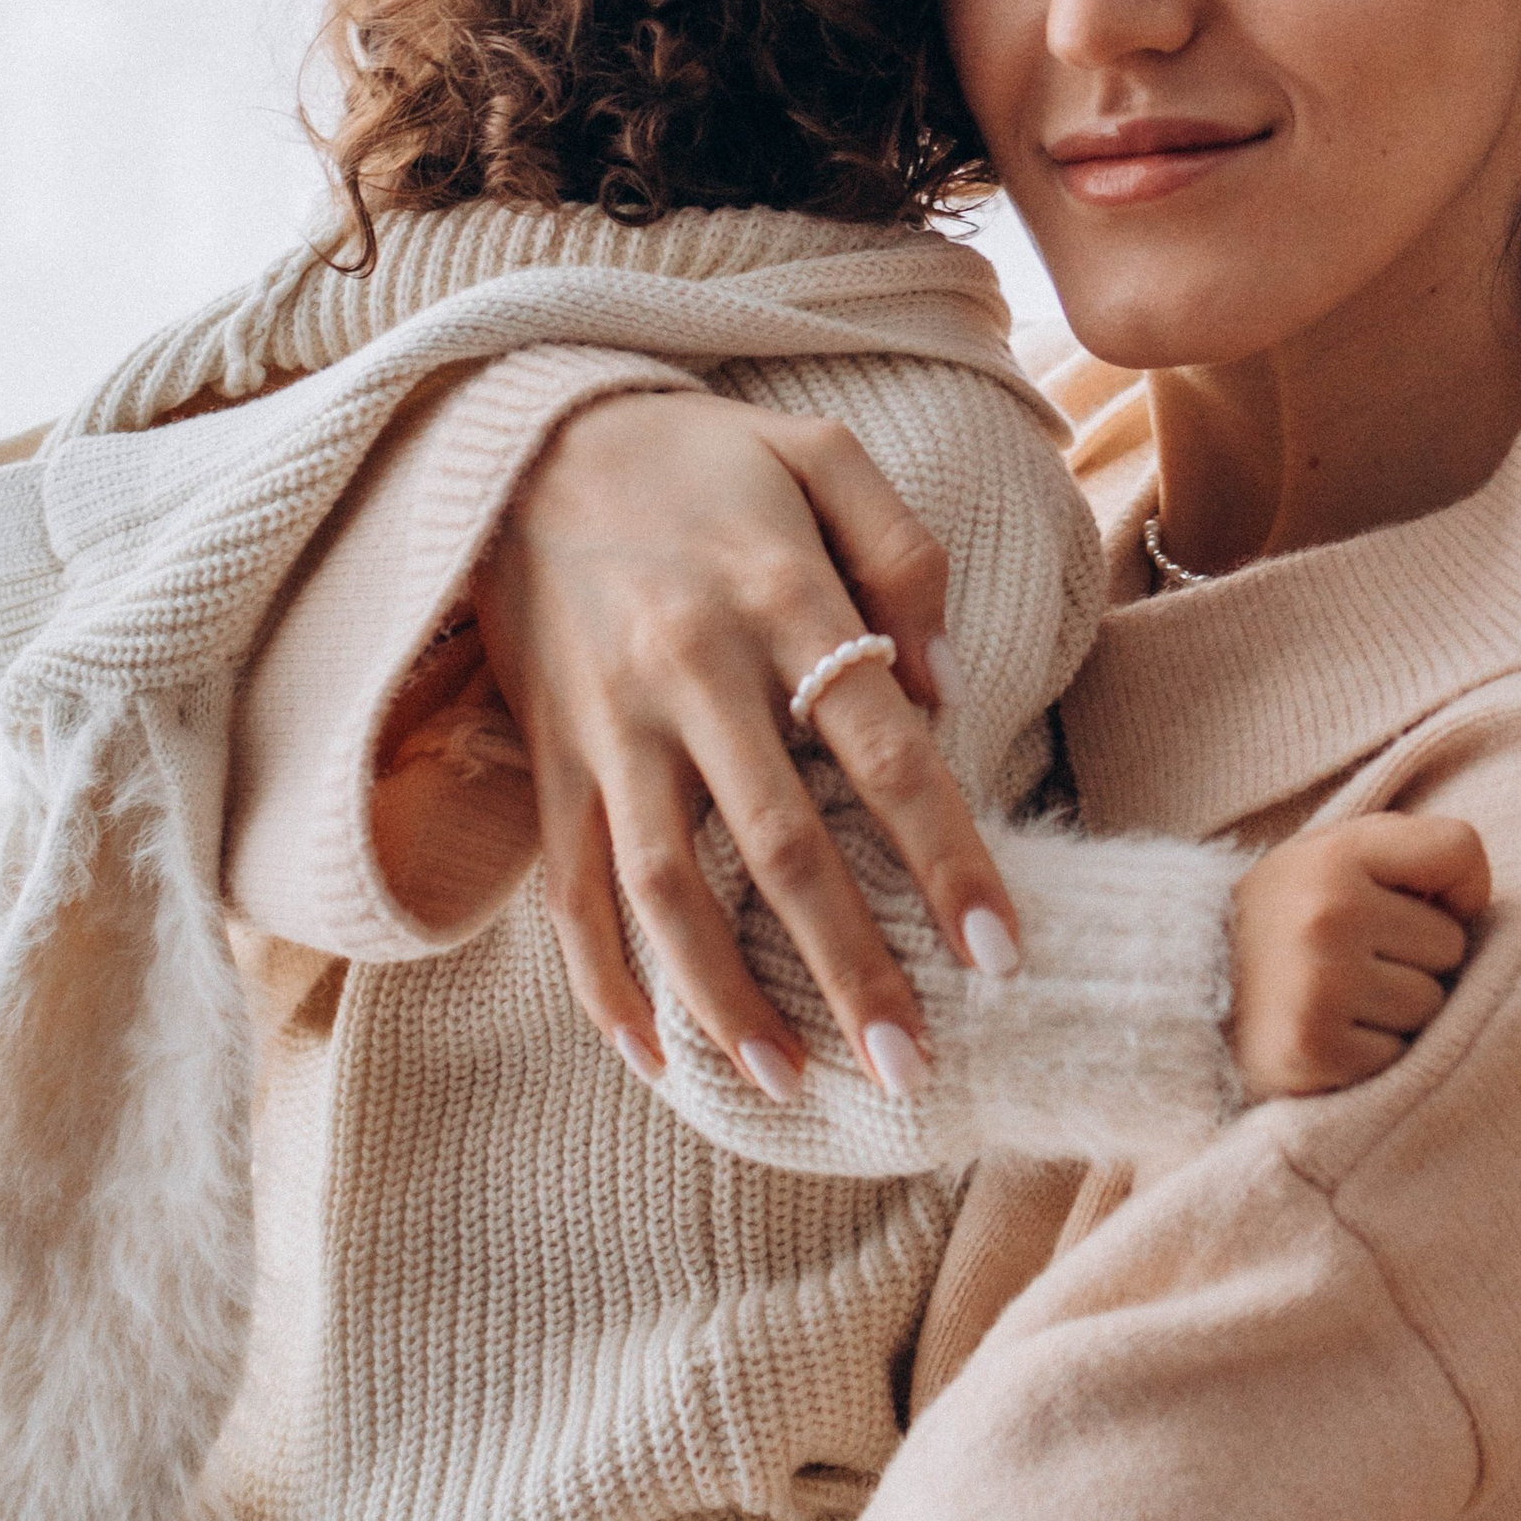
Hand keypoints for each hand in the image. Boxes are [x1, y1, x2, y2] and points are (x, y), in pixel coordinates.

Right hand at [473, 391, 1018, 1092]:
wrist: (521, 437)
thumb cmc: (702, 460)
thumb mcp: (823, 456)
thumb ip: (907, 561)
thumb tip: (945, 696)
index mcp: (779, 596)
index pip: (884, 752)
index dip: (946, 860)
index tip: (999, 956)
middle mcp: (691, 672)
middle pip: (781, 845)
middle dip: (850, 966)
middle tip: (910, 1065)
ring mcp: (608, 723)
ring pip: (666, 889)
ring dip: (728, 998)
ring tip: (793, 1084)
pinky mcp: (548, 755)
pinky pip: (569, 889)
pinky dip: (604, 982)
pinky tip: (656, 1056)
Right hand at [1229, 812, 1490, 1097]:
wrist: (1176, 996)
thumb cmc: (1278, 925)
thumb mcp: (1326, 859)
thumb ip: (1405, 854)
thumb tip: (1480, 906)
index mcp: (1336, 855)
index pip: (1461, 851)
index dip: (1454, 888)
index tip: (1416, 907)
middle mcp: (1330, 914)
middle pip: (1452, 946)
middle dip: (1415, 962)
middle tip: (1352, 965)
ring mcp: (1322, 986)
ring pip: (1432, 1009)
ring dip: (1397, 1016)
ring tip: (1337, 1003)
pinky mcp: (1316, 1052)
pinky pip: (1400, 1060)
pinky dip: (1372, 1059)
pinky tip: (1326, 1040)